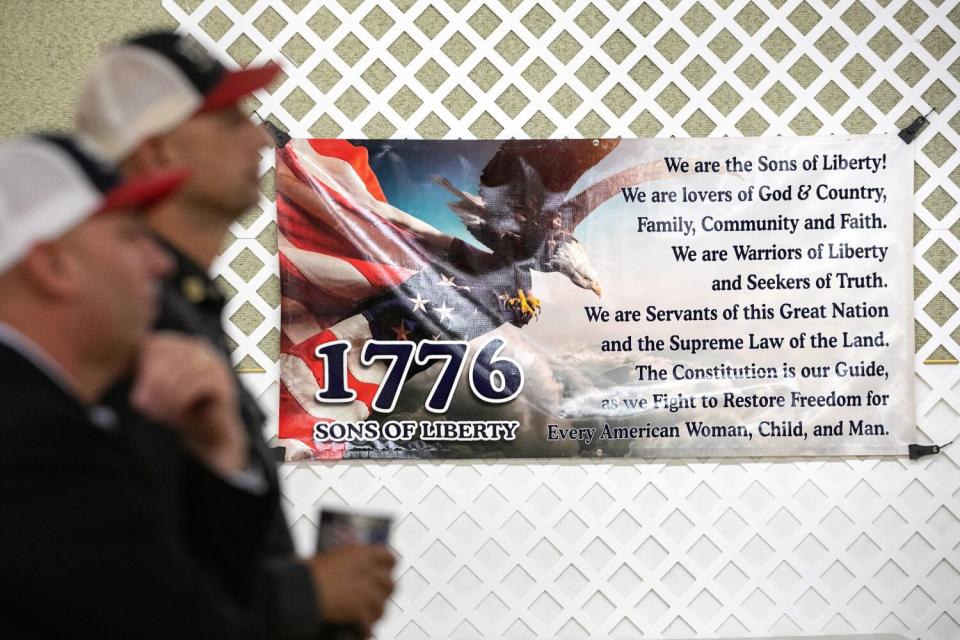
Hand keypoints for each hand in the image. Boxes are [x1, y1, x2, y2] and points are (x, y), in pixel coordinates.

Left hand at [130, 332, 248, 474]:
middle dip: (151, 384)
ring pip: (181, 371)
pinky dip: (180, 401)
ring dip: (165, 395)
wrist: (207, 433)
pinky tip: (173, 414)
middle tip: (141, 407)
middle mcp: (198, 347)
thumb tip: (109, 362)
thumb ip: (138, 372)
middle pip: (167, 357)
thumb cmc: (176, 408)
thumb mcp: (152, 388)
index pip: (155, 346)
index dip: (142, 371)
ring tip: (156, 413)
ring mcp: (213, 362)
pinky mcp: (223, 381)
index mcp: (178, 343)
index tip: (136, 400)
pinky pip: (197, 385)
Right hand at [306, 545, 395, 635]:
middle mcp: (369, 572)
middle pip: (389, 584)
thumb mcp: (331, 557)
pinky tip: (360, 629)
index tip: (385, 570)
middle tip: (377, 595)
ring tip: (366, 615)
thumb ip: (349, 561)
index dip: (388, 566)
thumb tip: (356, 569)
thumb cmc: (308, 574)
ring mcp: (367, 593)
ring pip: (381, 607)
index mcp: (363, 554)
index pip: (389, 558)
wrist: (299, 591)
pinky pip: (369, 625)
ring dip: (374, 612)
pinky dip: (364, 629)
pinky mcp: (361, 613)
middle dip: (383, 591)